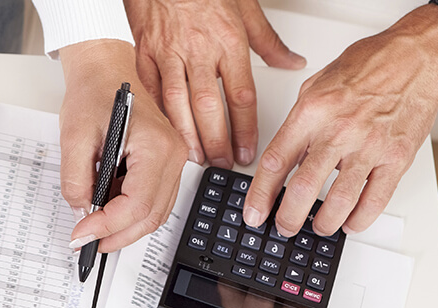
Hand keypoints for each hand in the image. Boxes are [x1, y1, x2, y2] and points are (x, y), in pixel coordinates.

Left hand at [58, 40, 188, 252]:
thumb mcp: (74, 136)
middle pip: (152, 215)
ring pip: (156, 213)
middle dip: (117, 235)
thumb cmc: (95, 93)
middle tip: (85, 243)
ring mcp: (174, 160)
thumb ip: (75, 179)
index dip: (107, 226)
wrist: (106, 71)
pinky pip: (154, 200)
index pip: (138, 203)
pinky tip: (107, 213)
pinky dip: (131, 214)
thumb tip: (81, 212)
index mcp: (156, 145)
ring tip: (94, 232)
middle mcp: (174, 154)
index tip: (81, 234)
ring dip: (125, 228)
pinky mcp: (165, 164)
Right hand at [124, 0, 305, 167]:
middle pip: (209, 107)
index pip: (241, 96)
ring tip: (195, 156)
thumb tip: (291, 61)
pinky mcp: (146, 52)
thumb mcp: (246, 7)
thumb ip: (269, 41)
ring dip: (187, 135)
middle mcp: (199, 50)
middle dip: (216, 142)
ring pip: (178, 103)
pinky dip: (159, 113)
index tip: (247, 150)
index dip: (245, 129)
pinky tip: (165, 130)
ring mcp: (169, 53)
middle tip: (222, 163)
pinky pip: (152, 89)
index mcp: (228, 41)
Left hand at [243, 5, 437, 235]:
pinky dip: (360, 219)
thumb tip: (286, 156)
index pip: (276, 161)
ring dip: (324, 223)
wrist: (416, 58)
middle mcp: (339, 131)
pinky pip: (375, 200)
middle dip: (288, 217)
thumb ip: (300, 122)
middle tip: (284, 227)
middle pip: (303, 188)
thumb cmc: (370, 66)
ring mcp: (369, 147)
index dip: (260, 194)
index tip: (254, 212)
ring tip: (318, 227)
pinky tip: (351, 222)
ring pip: (339, 201)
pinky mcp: (396, 158)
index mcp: (312, 112)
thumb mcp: (317, 85)